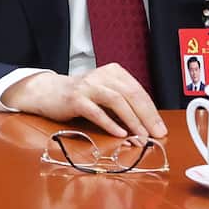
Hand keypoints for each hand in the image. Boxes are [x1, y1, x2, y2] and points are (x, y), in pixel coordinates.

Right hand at [2, 63, 167, 138]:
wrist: (48, 91)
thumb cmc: (80, 96)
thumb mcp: (105, 93)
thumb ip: (124, 104)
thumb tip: (147, 125)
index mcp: (113, 72)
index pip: (138, 91)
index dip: (152, 111)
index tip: (160, 128)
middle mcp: (101, 76)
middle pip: (131, 94)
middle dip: (147, 116)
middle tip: (156, 134)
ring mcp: (88, 86)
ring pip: (116, 101)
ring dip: (132, 121)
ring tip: (141, 136)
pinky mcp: (75, 98)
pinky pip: (96, 111)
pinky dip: (110, 124)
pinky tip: (119, 134)